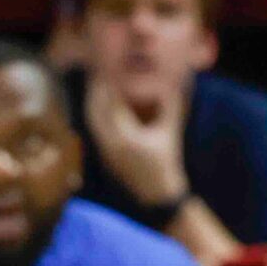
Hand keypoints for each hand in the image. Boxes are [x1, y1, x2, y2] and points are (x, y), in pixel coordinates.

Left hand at [84, 78, 188, 206]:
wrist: (157, 196)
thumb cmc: (165, 164)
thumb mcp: (169, 134)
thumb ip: (170, 108)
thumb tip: (173, 85)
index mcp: (125, 138)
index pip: (111, 106)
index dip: (108, 86)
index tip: (108, 70)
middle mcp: (110, 144)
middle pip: (96, 112)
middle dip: (96, 92)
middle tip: (96, 73)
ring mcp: (105, 151)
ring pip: (93, 123)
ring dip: (93, 104)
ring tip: (95, 86)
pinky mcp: (105, 156)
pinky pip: (96, 132)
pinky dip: (96, 117)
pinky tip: (98, 108)